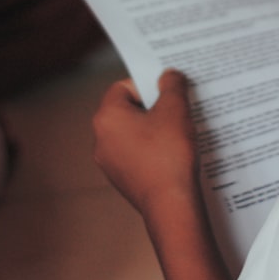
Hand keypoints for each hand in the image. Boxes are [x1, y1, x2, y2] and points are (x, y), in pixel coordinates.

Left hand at [93, 69, 199, 214]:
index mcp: (107, 117)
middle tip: (176, 109)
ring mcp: (109, 161)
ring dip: (154, 129)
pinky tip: (172, 154)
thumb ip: (171, 85)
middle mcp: (101, 138)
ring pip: (132, 133)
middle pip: (127, 110)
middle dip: (153, 107)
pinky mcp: (122, 179)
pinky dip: (152, 150)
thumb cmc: (169, 155)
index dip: (147, 84)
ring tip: (177, 133)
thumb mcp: (175, 109)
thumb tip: (168, 75)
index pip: (123, 86)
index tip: (167, 90)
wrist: (171, 204)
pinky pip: (136, 154)